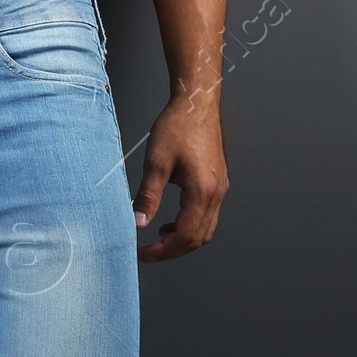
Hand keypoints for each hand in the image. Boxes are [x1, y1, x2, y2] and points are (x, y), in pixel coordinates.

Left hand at [132, 92, 227, 261]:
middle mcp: (216, 193)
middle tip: (148, 252)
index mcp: (202, 191)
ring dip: (183, 240)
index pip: (185, 236)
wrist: (196, 103)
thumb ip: (148, 196)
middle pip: (198, 238)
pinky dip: (190, 225)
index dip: (163, 250)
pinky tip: (171, 220)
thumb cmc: (178, 126)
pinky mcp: (217, 183)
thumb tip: (137, 222)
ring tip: (158, 238)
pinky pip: (206, 215)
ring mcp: (219, 189)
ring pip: (205, 230)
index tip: (143, 253)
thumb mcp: (156, 162)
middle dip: (172, 250)